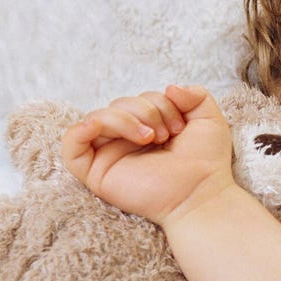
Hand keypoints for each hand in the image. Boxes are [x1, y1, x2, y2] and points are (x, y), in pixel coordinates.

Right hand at [61, 85, 234, 226]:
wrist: (201, 194)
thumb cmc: (206, 163)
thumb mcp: (208, 119)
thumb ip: (194, 95)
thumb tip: (170, 86)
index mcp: (147, 129)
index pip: (138, 99)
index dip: (159, 102)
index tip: (180, 126)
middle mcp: (125, 142)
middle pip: (117, 105)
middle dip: (145, 110)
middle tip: (166, 134)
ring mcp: (109, 156)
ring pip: (96, 118)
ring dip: (123, 119)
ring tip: (151, 137)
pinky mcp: (96, 173)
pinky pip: (71, 145)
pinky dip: (81, 129)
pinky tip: (99, 125)